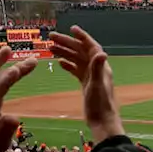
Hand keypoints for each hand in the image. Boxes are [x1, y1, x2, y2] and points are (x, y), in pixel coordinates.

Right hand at [48, 27, 123, 143]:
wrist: (102, 122)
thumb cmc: (100, 106)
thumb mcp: (97, 86)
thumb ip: (97, 69)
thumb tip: (102, 53)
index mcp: (102, 67)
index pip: (91, 47)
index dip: (82, 37)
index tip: (72, 29)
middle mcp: (97, 69)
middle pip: (81, 51)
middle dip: (67, 43)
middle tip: (51, 37)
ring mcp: (92, 77)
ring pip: (77, 60)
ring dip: (65, 53)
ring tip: (50, 48)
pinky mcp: (87, 84)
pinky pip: (77, 71)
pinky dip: (69, 65)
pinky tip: (59, 63)